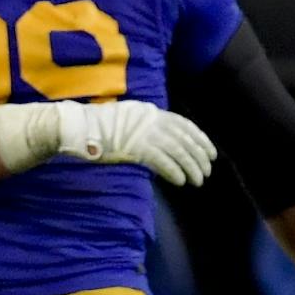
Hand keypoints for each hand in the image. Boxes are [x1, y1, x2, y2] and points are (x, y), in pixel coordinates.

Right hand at [57, 101, 216, 187]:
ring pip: (178, 152)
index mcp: (154, 113)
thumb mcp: (130, 117)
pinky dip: (174, 172)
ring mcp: (146, 135)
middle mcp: (154, 122)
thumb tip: (162, 139)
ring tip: (197, 181)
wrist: (82, 127)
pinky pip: (163, 162)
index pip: (186, 125)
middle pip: (185, 140)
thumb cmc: (101, 126)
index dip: (201, 140)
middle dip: (199, 157)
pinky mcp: (138, 149)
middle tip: (206, 172)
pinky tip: (181, 181)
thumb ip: (148, 125)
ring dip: (191, 168)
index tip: (211, 153)